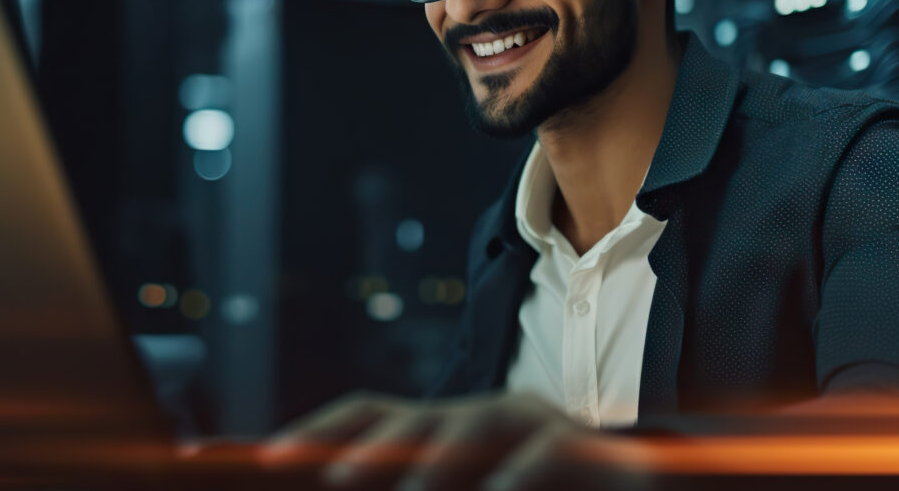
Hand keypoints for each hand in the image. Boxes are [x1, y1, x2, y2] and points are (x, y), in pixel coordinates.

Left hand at [258, 391, 651, 490]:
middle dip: (359, 448)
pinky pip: (541, 454)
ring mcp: (528, 423)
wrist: (631, 486)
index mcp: (441, 430)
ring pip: (471, 425)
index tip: (266, 461)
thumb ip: (413, 488)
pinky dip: (512, 481)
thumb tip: (336, 486)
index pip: (367, 415)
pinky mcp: (579, 444)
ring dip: (434, 463)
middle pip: (404, 418)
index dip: (315, 432)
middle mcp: (477, 416)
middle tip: (324, 481)